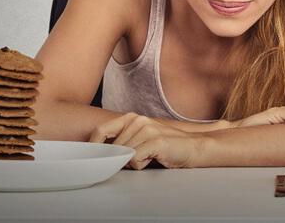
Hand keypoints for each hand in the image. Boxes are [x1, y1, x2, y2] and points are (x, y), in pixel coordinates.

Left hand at [89, 113, 207, 169]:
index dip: (93, 146)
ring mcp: (146, 129)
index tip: (91, 158)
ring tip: (150, 157)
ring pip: (124, 156)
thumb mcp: (140, 140)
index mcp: (130, 118)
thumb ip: (122, 142)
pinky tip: (154, 159)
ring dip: (134, 163)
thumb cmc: (165, 147)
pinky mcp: (155, 140)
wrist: (192, 147)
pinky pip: (135, 160)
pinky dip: (142, 165)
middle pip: (112, 148)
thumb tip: (100, 154)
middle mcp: (137, 120)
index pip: (101, 130)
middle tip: (139, 158)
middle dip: (121, 159)